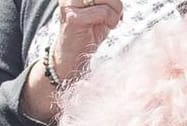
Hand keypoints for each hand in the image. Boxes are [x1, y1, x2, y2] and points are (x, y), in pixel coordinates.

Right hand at [20, 0, 122, 118]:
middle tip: (116, 15)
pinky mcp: (73, 19)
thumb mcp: (100, 11)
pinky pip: (103, 12)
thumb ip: (106, 1)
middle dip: (115, 2)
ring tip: (110, 22)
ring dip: (115, 11)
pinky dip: (111, 20)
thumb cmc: (88, 35)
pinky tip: (108, 27)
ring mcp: (70, 6)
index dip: (111, 0)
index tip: (114, 9)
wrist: (72, 59)